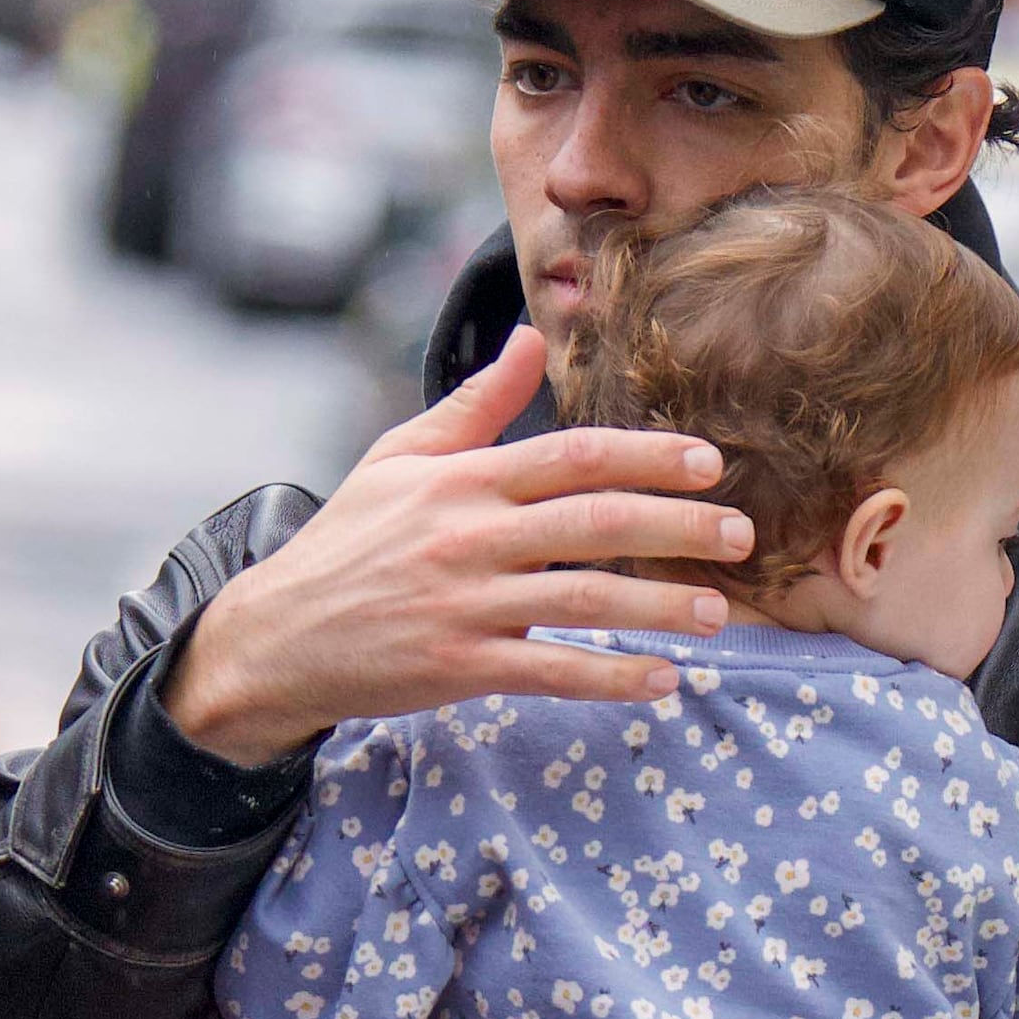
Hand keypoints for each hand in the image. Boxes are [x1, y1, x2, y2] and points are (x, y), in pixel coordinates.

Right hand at [161, 323, 747, 755]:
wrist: (278, 634)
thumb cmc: (349, 541)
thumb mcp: (400, 457)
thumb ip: (474, 404)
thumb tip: (530, 339)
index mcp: (463, 478)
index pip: (571, 455)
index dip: (646, 456)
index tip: (708, 462)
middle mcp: (469, 534)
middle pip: (592, 521)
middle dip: (675, 525)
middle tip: (740, 533)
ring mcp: (464, 602)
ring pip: (581, 598)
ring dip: (657, 605)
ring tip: (717, 612)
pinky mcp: (457, 665)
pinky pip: (550, 669)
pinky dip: (610, 674)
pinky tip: (661, 678)